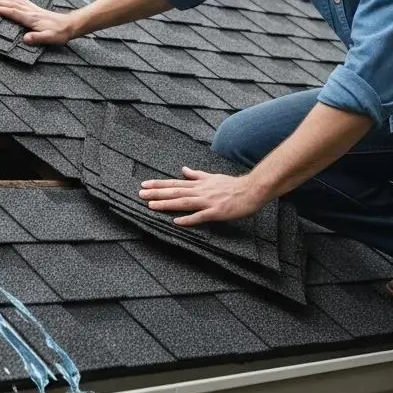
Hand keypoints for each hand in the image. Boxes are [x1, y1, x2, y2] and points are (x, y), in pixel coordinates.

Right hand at [0, 0, 78, 45]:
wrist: (70, 25)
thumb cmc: (59, 33)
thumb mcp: (50, 38)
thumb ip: (37, 38)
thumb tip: (25, 39)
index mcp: (31, 18)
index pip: (12, 12)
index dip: (0, 9)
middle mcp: (31, 11)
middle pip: (11, 4)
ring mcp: (33, 9)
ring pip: (15, 1)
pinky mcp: (36, 9)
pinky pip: (21, 1)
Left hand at [138, 167, 267, 226]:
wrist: (252, 190)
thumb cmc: (233, 185)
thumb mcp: (213, 177)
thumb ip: (197, 175)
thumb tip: (184, 170)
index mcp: (200, 184)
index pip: (175, 183)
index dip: (159, 184)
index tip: (145, 184)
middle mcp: (201, 191)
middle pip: (175, 191)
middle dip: (157, 193)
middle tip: (140, 194)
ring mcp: (208, 201)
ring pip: (184, 202)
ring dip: (167, 204)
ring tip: (151, 206)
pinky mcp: (216, 211)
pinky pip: (200, 216)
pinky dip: (188, 219)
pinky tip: (176, 222)